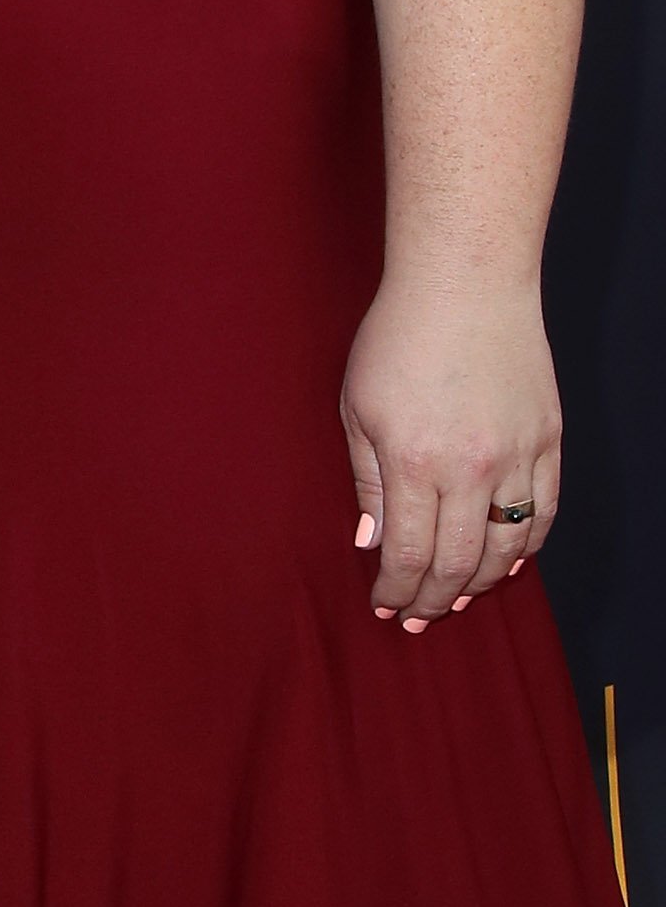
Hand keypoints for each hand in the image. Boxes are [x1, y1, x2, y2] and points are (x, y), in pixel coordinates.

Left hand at [340, 277, 560, 633]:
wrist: (464, 286)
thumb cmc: (397, 338)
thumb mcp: (357, 407)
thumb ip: (366, 481)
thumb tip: (371, 544)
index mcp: (413, 462)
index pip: (407, 553)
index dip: (395, 590)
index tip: (383, 607)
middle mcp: (470, 469)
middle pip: (457, 562)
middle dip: (432, 600)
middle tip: (416, 619)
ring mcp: (517, 458)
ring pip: (507, 548)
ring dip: (479, 584)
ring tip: (454, 600)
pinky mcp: (549, 444)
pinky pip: (543, 516)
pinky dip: (524, 549)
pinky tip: (503, 564)